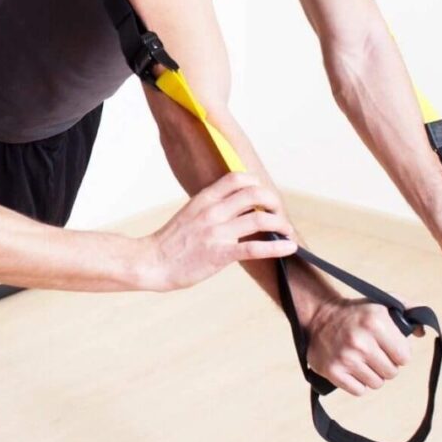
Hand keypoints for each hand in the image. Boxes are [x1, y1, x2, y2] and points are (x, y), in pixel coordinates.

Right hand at [141, 173, 296, 291]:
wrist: (152, 262)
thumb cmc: (171, 241)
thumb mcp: (189, 213)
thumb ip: (211, 206)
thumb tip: (235, 205)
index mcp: (204, 199)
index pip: (237, 178)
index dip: (256, 183)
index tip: (262, 194)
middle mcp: (212, 211)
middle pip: (254, 194)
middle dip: (273, 201)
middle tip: (278, 212)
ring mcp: (217, 232)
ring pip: (260, 220)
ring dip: (280, 224)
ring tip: (287, 231)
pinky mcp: (221, 254)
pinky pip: (255, 248)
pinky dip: (278, 247)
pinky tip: (289, 248)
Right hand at [300, 293, 414, 396]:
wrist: (320, 315)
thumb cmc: (356, 313)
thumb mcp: (383, 303)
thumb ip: (409, 309)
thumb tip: (422, 332)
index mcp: (376, 322)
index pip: (404, 357)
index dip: (398, 353)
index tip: (388, 347)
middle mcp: (361, 341)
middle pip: (391, 373)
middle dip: (386, 365)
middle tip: (373, 353)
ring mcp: (346, 357)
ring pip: (376, 384)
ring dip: (371, 375)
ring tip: (362, 360)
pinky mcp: (333, 371)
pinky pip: (359, 391)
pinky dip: (357, 383)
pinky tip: (351, 368)